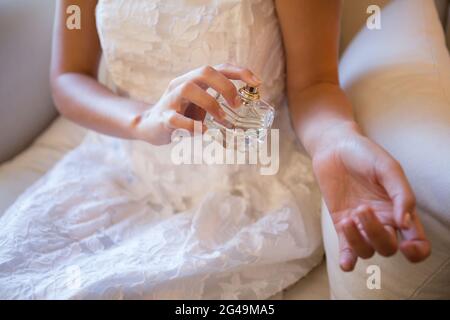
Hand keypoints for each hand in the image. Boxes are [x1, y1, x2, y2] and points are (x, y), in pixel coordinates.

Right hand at [132, 63, 260, 144]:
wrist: (150, 126)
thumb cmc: (181, 115)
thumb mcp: (201, 106)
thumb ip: (219, 104)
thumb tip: (249, 115)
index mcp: (194, 80)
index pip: (219, 67)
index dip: (240, 71)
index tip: (257, 82)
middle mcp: (181, 84)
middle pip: (204, 71)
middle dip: (225, 86)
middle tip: (238, 105)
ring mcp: (171, 99)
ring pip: (188, 88)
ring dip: (210, 103)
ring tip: (222, 119)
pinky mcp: (163, 117)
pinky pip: (175, 118)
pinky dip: (192, 125)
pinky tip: (202, 132)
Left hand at [312, 122, 430, 270]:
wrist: (334, 147)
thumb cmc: (365, 154)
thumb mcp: (388, 169)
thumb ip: (401, 194)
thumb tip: (405, 224)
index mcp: (400, 210)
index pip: (417, 241)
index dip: (416, 251)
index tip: (407, 244)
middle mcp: (383, 221)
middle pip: (388, 248)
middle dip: (376, 234)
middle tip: (362, 208)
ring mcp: (360, 225)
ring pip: (367, 251)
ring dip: (358, 240)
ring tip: (349, 217)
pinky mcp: (341, 223)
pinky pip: (346, 250)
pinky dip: (347, 260)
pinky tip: (345, 262)